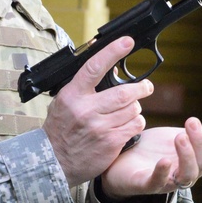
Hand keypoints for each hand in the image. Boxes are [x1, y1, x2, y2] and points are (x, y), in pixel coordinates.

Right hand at [43, 37, 151, 186]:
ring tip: (130, 110)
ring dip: (136, 108)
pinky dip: (136, 123)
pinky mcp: (111, 142)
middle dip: (141, 88)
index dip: (113, 52)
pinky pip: (135, 126)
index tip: (127, 41)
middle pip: (124, 92)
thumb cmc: (60, 129)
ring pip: (133, 109)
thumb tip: (111, 68)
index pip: (95, 67)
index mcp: (73, 95)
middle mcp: (86, 110)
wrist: (55, 161)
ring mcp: (100, 127)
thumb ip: (84, 87)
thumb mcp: (64, 102)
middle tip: (146, 87)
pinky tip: (129, 124)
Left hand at [99, 118, 201, 199]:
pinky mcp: (146, 184)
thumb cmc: (153, 149)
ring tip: (179, 136)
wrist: (121, 159)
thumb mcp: (180, 137)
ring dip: (187, 156)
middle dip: (200, 142)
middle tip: (191, 121)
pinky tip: (164, 160)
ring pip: (187, 176)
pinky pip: (157, 183)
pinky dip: (163, 172)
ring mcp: (167, 181)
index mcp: (195, 162)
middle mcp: (185, 174)